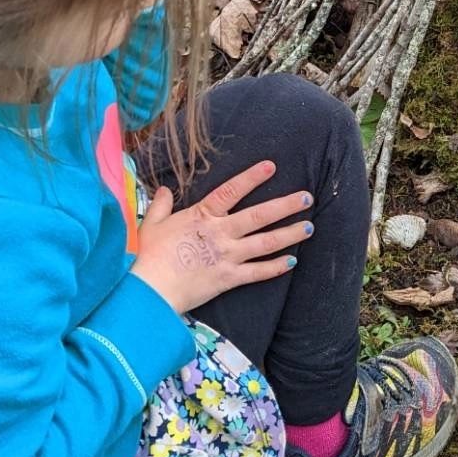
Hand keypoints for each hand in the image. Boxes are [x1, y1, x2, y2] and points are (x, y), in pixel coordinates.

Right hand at [131, 162, 312, 313]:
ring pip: (266, 243)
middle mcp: (220, 233)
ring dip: (290, 234)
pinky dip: (276, 268)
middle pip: (259, 215)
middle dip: (285, 205)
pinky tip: (292, 261)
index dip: (252, 177)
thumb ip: (161, 206)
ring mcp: (227, 256)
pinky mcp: (228, 278)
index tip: (271, 167)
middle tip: (307, 197)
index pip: (231, 191)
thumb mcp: (152, 225)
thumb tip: (164, 190)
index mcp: (202, 216)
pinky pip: (258, 272)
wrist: (150, 289)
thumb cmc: (147, 256)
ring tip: (309, 227)